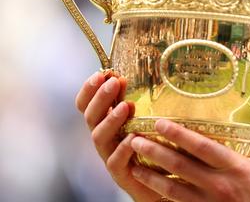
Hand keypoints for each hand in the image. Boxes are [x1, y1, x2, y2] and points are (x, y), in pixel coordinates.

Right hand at [75, 71, 159, 201]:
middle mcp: (103, 138)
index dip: (88, 89)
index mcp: (104, 122)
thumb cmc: (149, 146)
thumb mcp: (139, 118)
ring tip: (126, 106)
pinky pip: (115, 162)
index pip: (85, 104)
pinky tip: (133, 137)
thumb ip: (131, 101)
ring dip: (111, 120)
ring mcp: (110, 155)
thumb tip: (126, 75)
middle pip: (91, 117)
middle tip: (113, 82)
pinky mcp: (121, 174)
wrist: (157, 183)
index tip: (100, 73)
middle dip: (100, 98)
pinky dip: (123, 148)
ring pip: (99, 137)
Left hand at [129, 119, 249, 201]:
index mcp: (237, 168)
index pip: (203, 146)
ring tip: (133, 164)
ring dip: (151, 176)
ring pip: (173, 188)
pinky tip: (149, 191)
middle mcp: (220, 185)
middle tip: (135, 139)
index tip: (160, 122)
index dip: (180, 134)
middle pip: (181, 165)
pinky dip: (162, 198)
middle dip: (156, 151)